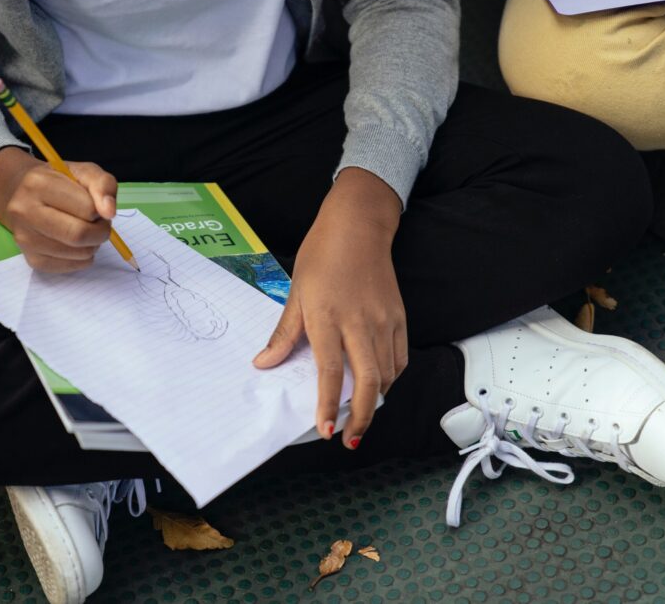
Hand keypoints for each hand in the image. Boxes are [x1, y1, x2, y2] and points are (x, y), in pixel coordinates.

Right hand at [0, 146, 117, 272]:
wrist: (27, 196)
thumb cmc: (60, 183)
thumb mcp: (85, 172)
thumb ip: (103, 185)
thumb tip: (109, 212)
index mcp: (38, 184)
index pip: (87, 209)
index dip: (100, 210)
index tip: (96, 207)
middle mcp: (24, 211)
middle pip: (79, 235)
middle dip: (100, 232)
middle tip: (99, 224)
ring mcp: (25, 239)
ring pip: (78, 253)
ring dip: (93, 245)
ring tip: (86, 230)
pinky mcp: (32, 260)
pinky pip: (71, 266)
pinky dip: (83, 258)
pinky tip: (76, 244)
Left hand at [253, 168, 407, 448]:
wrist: (358, 226)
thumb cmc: (322, 256)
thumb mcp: (296, 292)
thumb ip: (284, 334)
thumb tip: (264, 364)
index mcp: (328, 317)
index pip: (329, 371)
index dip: (327, 404)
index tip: (326, 430)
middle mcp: (360, 323)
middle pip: (367, 382)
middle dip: (361, 416)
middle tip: (350, 438)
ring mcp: (385, 321)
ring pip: (386, 374)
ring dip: (374, 400)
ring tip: (359, 415)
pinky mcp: (400, 318)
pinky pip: (399, 358)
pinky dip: (389, 378)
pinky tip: (377, 385)